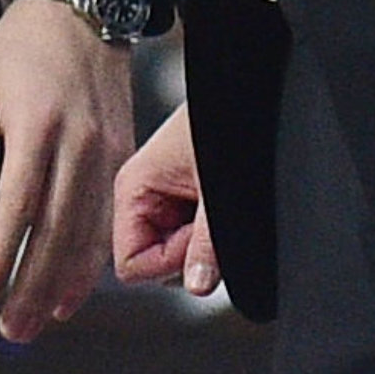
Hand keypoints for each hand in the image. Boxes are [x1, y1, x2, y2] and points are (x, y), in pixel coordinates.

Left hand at [0, 0, 133, 343]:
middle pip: (57, 231)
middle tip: (13, 328)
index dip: (2, 257)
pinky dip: (92, 260)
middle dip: (34, 286)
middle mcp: (80, 144)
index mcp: (37, 125)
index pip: (20, 207)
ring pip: (88, 232)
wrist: (83, 8)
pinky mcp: (122, 155)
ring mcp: (107, 152)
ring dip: (64, 284)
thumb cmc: (20, 49)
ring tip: (41, 321)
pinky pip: (109, 218)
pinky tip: (76, 289)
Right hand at [113, 104, 219, 297]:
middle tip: (214, 221)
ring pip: (175, 254)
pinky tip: (222, 209)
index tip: (196, 239)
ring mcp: (163, 200)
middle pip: (153, 262)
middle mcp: (142, 197)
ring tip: (220, 209)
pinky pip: (190, 237)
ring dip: (203, 245)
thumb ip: (207, 242)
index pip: (130, 263)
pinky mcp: (183, 199)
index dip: (168, 262)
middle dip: (188, 256)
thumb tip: (196, 286)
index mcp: (133, 189)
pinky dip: (211, 235)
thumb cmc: (225, 119)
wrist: (244, 87)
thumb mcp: (217, 189)